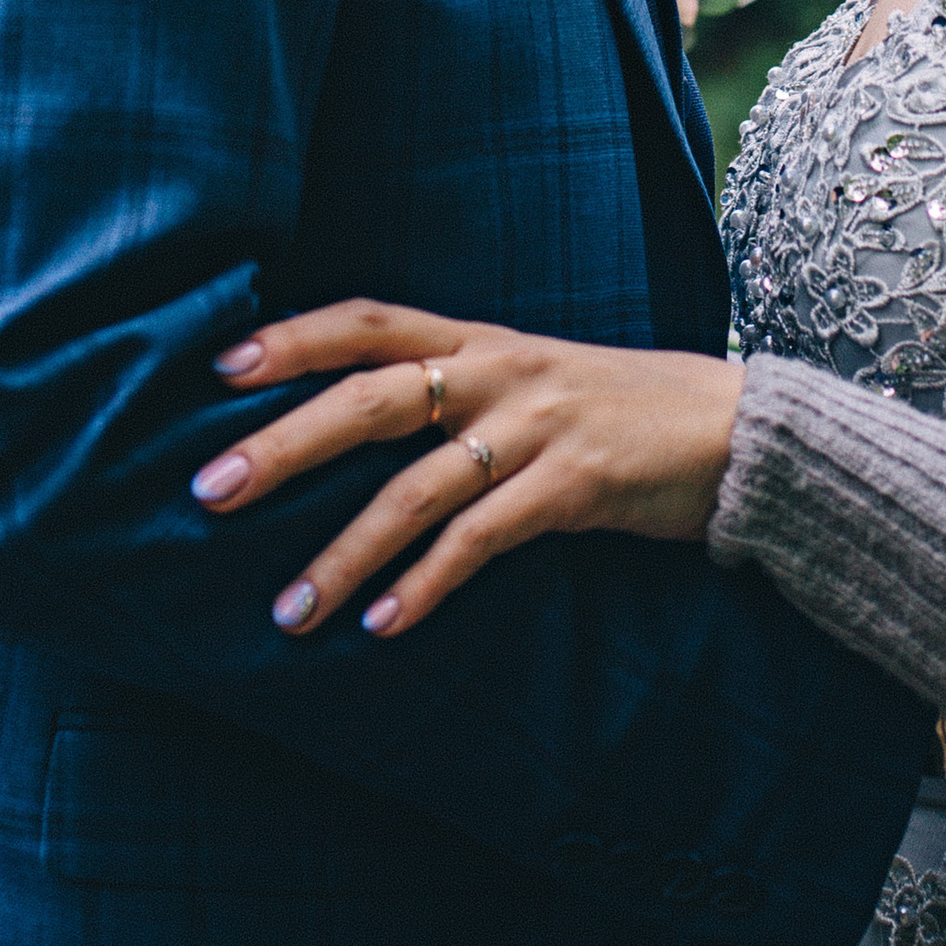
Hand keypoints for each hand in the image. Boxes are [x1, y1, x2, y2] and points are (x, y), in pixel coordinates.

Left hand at [191, 299, 743, 640]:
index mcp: (481, 340)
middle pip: (370, 397)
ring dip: (342, 553)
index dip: (291, 338)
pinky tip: (385, 625)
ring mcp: (538, 426)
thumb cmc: (619, 413)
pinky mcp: (577, 486)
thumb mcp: (532, 382)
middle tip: (207, 490)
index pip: (367, 320)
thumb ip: (456, 394)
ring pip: (416, 486)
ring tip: (287, 612)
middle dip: (283, 443)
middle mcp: (500, 370)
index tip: (216, 366)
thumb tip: (352, 426)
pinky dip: (428, 582)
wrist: (738, 431)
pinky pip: (484, 538)